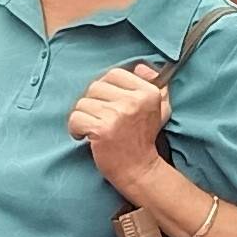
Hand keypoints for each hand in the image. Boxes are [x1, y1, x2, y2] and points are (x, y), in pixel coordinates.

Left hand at [67, 65, 171, 204]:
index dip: (106, 88)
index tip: (107, 103)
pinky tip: (84, 136)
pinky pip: (76, 117)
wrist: (139, 169)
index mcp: (148, 92)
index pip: (115, 74)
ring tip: (93, 129)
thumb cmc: (144, 139)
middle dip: (93, 103)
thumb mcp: (160, 109)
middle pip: (95, 87)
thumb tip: (140, 67)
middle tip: (99, 118)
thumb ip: (155, 85)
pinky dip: (75, 128)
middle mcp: (133, 101)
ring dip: (83, 117)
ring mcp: (117, 114)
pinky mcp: (101, 129)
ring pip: (83, 102)